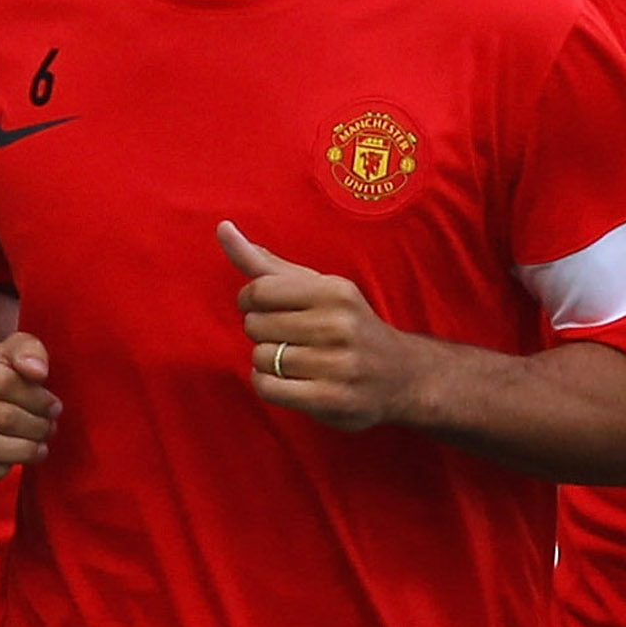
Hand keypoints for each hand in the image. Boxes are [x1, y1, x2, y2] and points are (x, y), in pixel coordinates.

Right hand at [0, 332, 57, 484]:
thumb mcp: (14, 349)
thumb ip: (30, 352)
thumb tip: (37, 372)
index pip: (3, 382)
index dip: (38, 399)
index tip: (55, 407)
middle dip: (34, 427)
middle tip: (50, 430)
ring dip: (20, 451)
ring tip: (39, 448)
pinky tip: (11, 463)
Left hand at [223, 222, 417, 433]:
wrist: (403, 375)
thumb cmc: (348, 324)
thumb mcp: (317, 288)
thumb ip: (266, 262)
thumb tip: (222, 228)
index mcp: (335, 291)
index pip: (259, 291)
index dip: (250, 302)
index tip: (266, 308)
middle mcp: (339, 324)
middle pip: (256, 326)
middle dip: (262, 333)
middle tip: (289, 338)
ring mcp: (337, 364)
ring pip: (261, 358)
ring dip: (267, 362)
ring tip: (293, 361)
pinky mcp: (331, 397)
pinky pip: (268, 388)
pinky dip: (268, 385)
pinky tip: (288, 381)